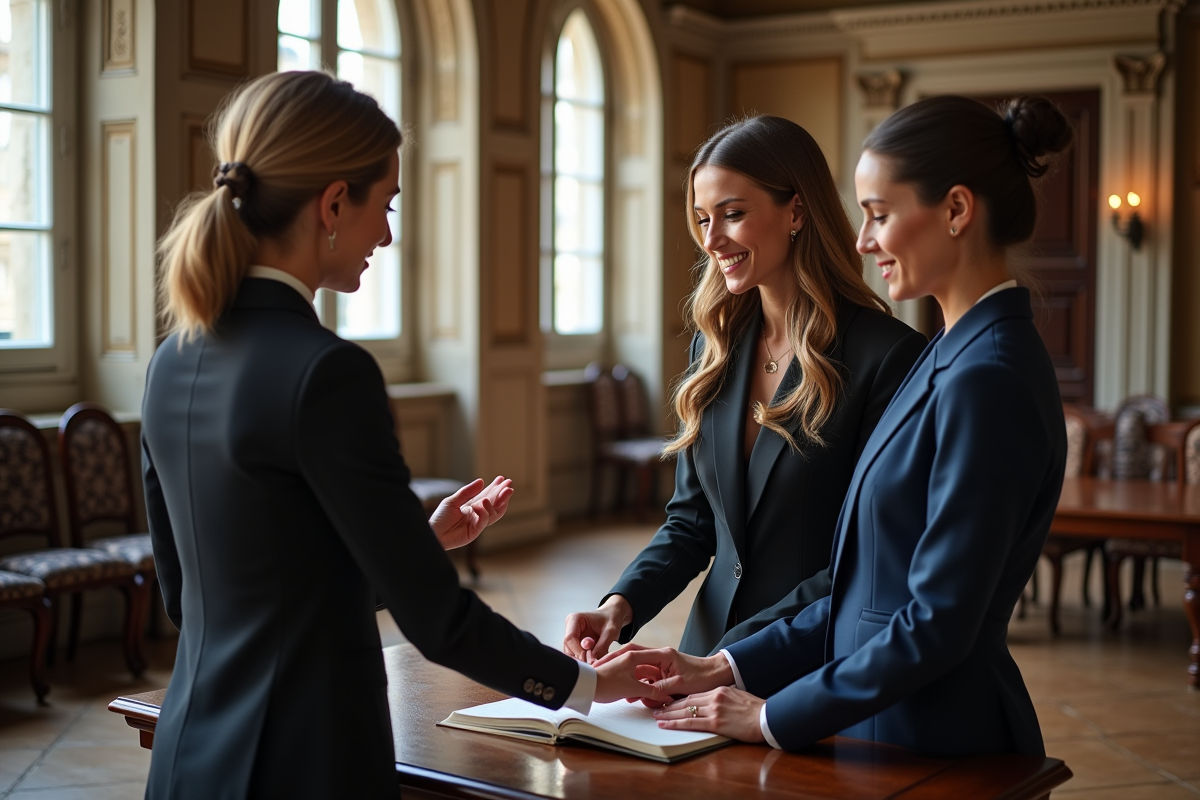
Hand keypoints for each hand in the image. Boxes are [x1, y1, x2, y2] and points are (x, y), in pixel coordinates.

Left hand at [428, 477, 512, 549]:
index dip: (495, 488)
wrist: (433, 533)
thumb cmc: (440, 518)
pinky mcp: (475, 531)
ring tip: (502, 492)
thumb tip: (482, 480)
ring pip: (493, 513)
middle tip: (509, 484)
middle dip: (502, 494)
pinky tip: (482, 503)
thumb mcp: (453, 501)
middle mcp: (477, 514)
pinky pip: (484, 520)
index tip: (503, 479)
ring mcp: (477, 523)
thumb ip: (467, 492)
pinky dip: (485, 511)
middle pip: (493, 503)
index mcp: (472, 505)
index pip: (487, 495)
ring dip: (497, 501)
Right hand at [563, 595, 631, 662]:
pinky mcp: (576, 645)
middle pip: (568, 648)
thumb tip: (592, 661)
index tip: (588, 658)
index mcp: (575, 619)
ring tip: (596, 658)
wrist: (612, 617)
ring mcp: (572, 637)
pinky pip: (577, 656)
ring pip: (572, 654)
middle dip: (580, 657)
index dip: (577, 651)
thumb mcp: (610, 631)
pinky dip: (586, 660)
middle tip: (593, 661)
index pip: (569, 638)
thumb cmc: (610, 619)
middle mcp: (570, 628)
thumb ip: (601, 646)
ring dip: (583, 660)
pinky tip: (594, 658)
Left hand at [593, 658, 671, 704]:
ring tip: (653, 694)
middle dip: (655, 678)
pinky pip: (631, 678)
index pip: (653, 658)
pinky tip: (637, 696)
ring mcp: (621, 666)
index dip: (664, 668)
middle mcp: (626, 658)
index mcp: (632, 656)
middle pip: (647, 666)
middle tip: (665, 686)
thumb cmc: (606, 684)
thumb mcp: (633, 689)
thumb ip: (652, 691)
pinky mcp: (616, 674)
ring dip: (645, 683)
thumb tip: (665, 695)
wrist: (586, 687)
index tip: (671, 675)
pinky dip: (636, 686)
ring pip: (639, 673)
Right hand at [594, 644, 733, 698]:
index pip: (635, 653)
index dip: (618, 658)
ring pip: (640, 673)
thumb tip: (644, 695)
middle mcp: (660, 657)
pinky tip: (635, 696)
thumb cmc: (702, 676)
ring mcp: (662, 665)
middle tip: (606, 674)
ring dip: (631, 681)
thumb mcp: (679, 684)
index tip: (606, 664)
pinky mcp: (665, 673)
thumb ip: (660, 688)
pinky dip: (642, 687)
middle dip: (620, 669)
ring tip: (619, 691)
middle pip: (634, 661)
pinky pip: (649, 679)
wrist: (718, 674)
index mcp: (663, 654)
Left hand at [652, 687, 765, 742]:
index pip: (694, 695)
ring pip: (685, 711)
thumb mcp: (737, 696)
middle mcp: (714, 697)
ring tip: (657, 716)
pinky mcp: (716, 723)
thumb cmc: (755, 710)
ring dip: (668, 714)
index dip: (679, 699)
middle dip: (670, 705)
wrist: (766, 717)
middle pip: (686, 701)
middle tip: (657, 708)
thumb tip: (715, 701)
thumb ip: (723, 697)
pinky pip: (690, 723)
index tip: (669, 702)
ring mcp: (714, 709)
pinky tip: (665, 724)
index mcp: (719, 691)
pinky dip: (675, 723)